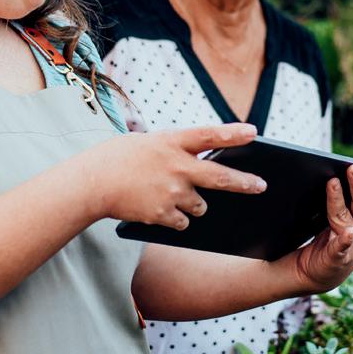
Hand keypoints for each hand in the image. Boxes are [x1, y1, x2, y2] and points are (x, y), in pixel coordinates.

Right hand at [78, 123, 266, 228]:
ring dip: (194, 203)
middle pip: (220, 177)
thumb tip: (199, 166)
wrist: (91, 184)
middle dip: (244, 183)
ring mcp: (171, 192)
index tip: (254, 132)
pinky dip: (176, 218)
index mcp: (171, 141)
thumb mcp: (148, 143)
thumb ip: (174, 150)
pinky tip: (158, 208)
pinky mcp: (164, 214)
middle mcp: (176, 166)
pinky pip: (184, 221)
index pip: (209, 135)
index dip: (233, 133)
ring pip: (201, 205)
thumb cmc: (117, 159)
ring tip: (170, 194)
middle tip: (261, 186)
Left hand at [288, 155, 352, 293]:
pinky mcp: (337, 257)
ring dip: (340, 200)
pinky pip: (340, 248)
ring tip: (332, 183)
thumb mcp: (346, 211)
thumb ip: (346, 192)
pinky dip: (344, 241)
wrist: (321, 271)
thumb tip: (338, 167)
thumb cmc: (334, 234)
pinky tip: (347, 234)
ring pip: (347, 218)